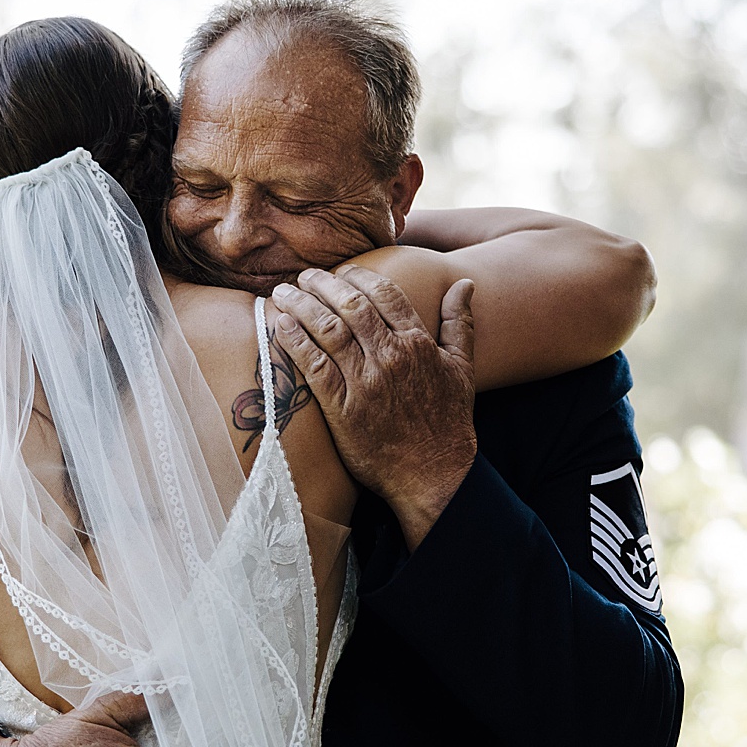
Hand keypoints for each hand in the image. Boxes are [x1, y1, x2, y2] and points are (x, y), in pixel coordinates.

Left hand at [267, 265, 476, 551]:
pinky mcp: (344, 410)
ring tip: (284, 292)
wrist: (435, 477)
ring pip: (328, 330)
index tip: (340, 269)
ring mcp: (366, 383)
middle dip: (323, 283)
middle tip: (304, 274)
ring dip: (302, 305)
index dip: (358, 275)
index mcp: (417, 343)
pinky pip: (315, 368)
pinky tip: (281, 327)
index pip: (383, 293)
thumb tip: (465, 282)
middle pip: (350, 305)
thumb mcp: (462, 368)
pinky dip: (296, 344)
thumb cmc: (449, 423)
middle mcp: (390, 357)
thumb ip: (460, 322)